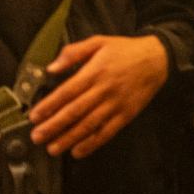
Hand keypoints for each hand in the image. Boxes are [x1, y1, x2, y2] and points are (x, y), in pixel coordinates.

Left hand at [30, 34, 170, 157]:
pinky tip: (78, 151)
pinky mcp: (126, 115)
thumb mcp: (99, 42)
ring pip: (89, 125)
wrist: (158, 59)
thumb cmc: (125, 50)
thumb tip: (51, 68)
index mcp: (95, 71)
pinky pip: (107, 132)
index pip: (67, 92)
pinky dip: (92, 143)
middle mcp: (104, 90)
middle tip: (37, 137)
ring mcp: (116, 104)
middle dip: (54, 126)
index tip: (34, 116)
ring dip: (69, 138)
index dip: (49, 105)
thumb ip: (73, 53)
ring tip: (53, 148)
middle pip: (75, 111)